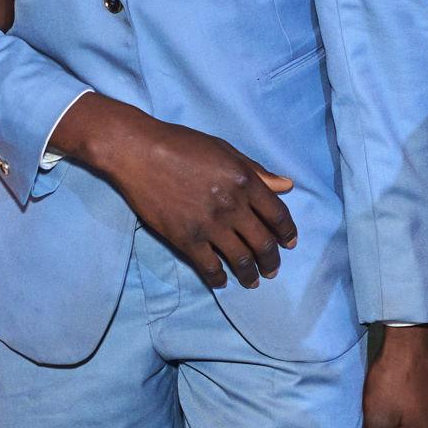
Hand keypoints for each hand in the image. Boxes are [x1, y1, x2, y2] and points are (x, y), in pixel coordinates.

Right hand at [63, 96, 296, 290]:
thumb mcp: (225, 150)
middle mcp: (232, 205)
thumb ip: (256, 170)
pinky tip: (221, 281)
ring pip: (240, 259)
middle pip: (263, 242)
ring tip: (252, 282)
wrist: (138, 152)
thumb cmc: (181, 145)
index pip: (277, 215)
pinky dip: (218, 278)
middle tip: (271, 270)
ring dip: (250, 275)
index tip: (289, 244)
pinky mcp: (185, 238)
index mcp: (245, 181)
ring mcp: (209, 224)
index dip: (287, 233)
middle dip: (271, 260)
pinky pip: (209, 266)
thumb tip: (287, 186)